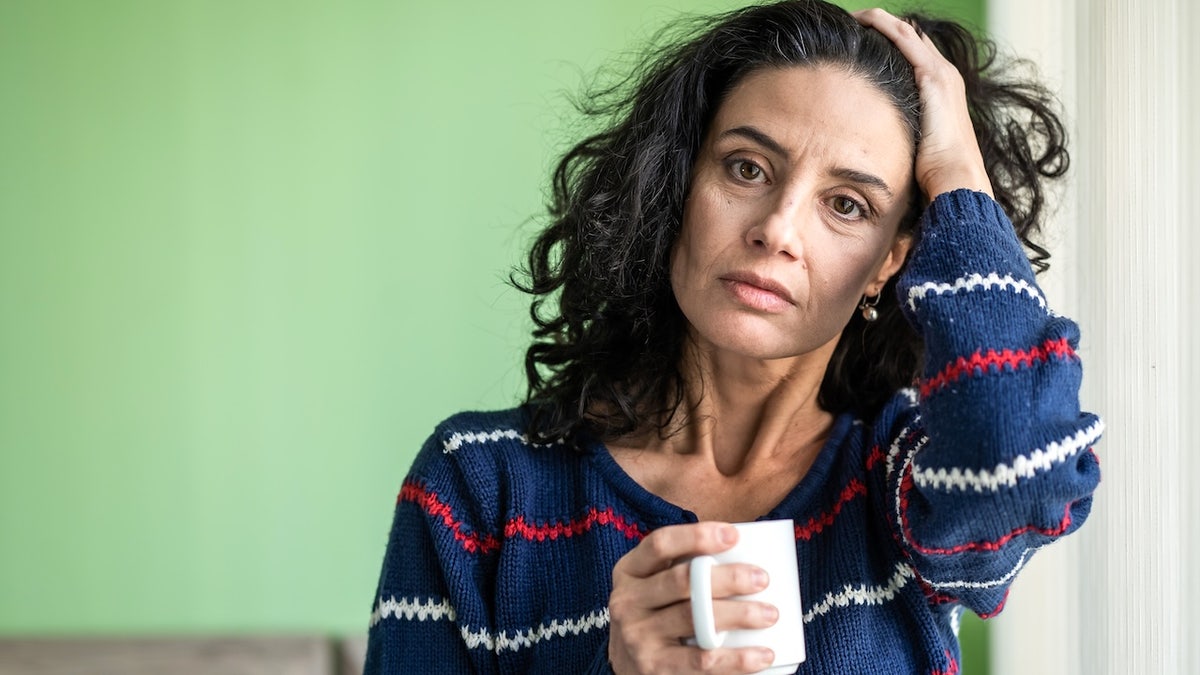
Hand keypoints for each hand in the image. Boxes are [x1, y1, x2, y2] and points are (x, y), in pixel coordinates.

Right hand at [607, 522, 778, 673]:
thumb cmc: (656, 614)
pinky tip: (763, 654)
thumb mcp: (654, 585)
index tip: (734, 535)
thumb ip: (683, 566)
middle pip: (682, 581)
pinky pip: (703, 662)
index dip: (696, 536)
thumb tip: (745, 549)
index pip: (660, 544)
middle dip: (727, 578)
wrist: (627, 666)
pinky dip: (737, 659)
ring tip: (770, 614)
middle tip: (762, 578)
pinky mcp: (655, 668)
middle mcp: (627, 602)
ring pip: (695, 620)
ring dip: (739, 615)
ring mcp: (638, 637)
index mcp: (630, 571)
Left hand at [853, 8, 993, 201]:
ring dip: (875, 20)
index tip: (857, 41)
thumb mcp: (912, 144)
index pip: (911, 51)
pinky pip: (903, 37)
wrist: (955, 177)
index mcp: (941, 88)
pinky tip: (860, 22)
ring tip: (848, 19)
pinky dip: (881, 26)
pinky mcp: (932, 76)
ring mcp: (940, 72)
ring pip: (904, 30)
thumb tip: (872, 142)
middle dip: (878, 26)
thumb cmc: (933, 170)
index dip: (886, 41)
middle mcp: (944, 73)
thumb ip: (898, 132)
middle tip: (848, 24)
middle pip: (908, 35)